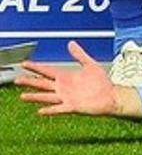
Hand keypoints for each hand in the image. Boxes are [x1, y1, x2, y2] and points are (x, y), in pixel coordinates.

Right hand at [16, 41, 141, 118]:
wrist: (112, 96)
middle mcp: (63, 87)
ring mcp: (66, 97)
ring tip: (23, 96)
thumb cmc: (102, 82)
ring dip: (35, 97)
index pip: (47, 71)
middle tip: (17, 79)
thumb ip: (80, 55)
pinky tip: (40, 111)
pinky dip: (50, 110)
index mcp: (66, 77)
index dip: (36, 67)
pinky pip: (59, 109)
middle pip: (42, 84)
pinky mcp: (72, 106)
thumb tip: (71, 43)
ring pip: (47, 97)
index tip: (24, 64)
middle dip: (29, 81)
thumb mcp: (90, 64)